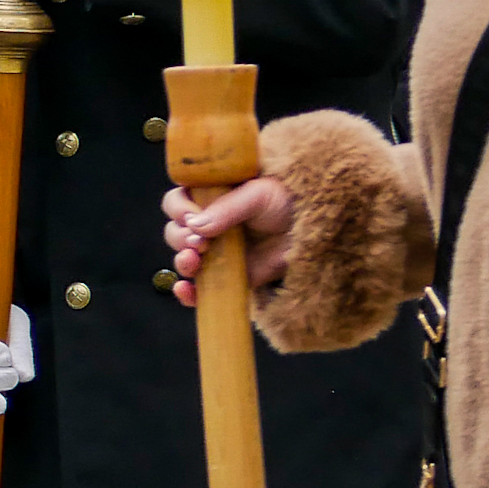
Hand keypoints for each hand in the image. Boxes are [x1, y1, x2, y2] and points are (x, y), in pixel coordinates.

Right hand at [165, 175, 295, 304]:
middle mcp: (207, 225)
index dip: (177, 209)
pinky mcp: (227, 277)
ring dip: (182, 262)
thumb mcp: (258, 195)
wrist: (313, 230)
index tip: (190, 216)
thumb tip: (194, 226)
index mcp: (210, 198)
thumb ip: (227, 209)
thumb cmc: (287, 202)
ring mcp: (215, 253)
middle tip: (198, 242)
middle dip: (179, 238)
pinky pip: (200, 290)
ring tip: (193, 260)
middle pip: (175, 232)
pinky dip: (188, 293)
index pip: (177, 202)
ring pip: (184, 259)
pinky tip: (185, 289)